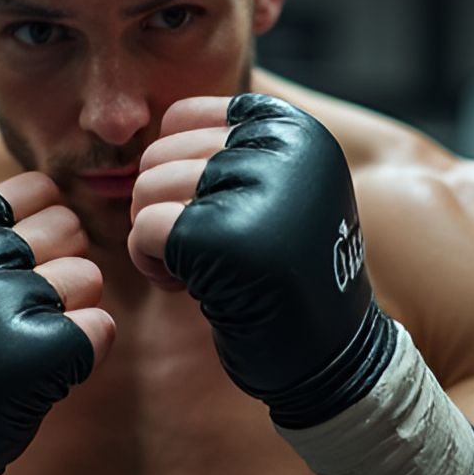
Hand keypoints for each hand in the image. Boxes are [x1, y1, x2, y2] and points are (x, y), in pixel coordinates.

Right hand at [0, 172, 114, 474]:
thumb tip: (63, 193)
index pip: (39, 191)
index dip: (43, 231)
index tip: (15, 270)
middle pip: (69, 228)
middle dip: (61, 267)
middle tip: (24, 312)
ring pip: (88, 276)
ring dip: (72, 310)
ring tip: (29, 341)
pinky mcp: (35, 354)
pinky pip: (102, 326)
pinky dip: (87, 350)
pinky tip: (47, 371)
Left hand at [130, 94, 372, 408]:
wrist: (328, 356)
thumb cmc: (287, 275)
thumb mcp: (279, 190)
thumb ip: (230, 149)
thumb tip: (156, 128)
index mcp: (295, 130)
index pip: (182, 118)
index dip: (172, 170)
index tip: (203, 211)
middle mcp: (283, 148)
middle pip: (159, 155)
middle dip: (158, 207)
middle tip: (194, 249)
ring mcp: (258, 190)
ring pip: (146, 188)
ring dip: (153, 237)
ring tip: (192, 265)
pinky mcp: (227, 238)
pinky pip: (144, 228)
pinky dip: (148, 262)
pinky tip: (181, 285)